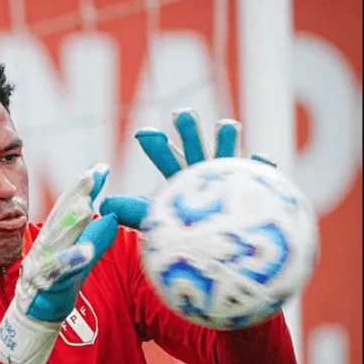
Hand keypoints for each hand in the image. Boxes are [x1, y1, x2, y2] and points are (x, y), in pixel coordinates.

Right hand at [0, 165, 117, 363]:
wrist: (33, 317)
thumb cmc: (57, 284)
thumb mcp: (80, 259)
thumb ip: (95, 239)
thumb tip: (112, 216)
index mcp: (54, 235)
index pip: (70, 206)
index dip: (84, 187)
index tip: (101, 169)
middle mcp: (46, 244)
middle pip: (61, 215)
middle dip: (76, 193)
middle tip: (92, 176)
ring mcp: (42, 262)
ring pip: (57, 239)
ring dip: (71, 222)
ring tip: (87, 206)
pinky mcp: (43, 283)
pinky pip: (57, 271)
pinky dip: (70, 260)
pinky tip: (85, 252)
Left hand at [99, 108, 275, 229]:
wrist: (227, 249)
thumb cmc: (190, 233)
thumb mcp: (159, 220)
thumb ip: (133, 210)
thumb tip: (102, 205)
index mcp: (180, 176)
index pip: (164, 157)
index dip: (155, 145)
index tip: (144, 133)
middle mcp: (204, 170)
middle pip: (194, 143)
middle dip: (189, 127)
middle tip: (181, 114)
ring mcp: (231, 175)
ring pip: (228, 148)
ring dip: (227, 136)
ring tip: (226, 126)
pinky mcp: (255, 185)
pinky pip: (260, 174)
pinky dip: (260, 165)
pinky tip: (260, 159)